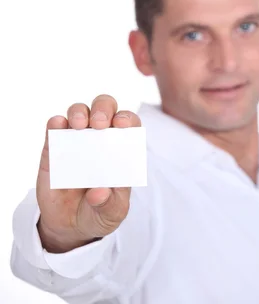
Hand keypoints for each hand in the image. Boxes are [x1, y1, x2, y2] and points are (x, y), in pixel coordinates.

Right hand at [36, 94, 140, 252]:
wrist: (71, 226)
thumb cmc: (100, 212)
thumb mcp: (112, 213)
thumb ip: (109, 203)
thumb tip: (99, 192)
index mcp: (122, 149)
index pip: (129, 124)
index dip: (127, 119)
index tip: (122, 124)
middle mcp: (100, 139)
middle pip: (104, 108)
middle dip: (103, 109)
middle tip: (100, 123)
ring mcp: (76, 142)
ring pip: (78, 112)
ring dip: (79, 112)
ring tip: (79, 125)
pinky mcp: (52, 150)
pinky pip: (54, 130)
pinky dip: (55, 124)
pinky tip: (57, 125)